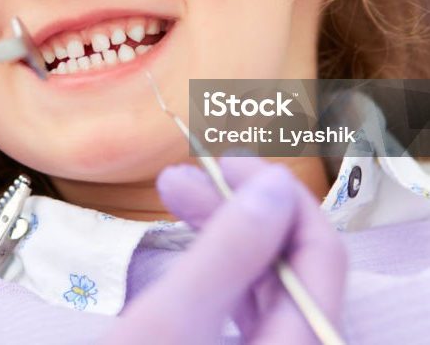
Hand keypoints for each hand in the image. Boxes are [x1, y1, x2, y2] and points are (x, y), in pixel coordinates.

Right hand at [101, 156, 346, 343]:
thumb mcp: (167, 325)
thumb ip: (226, 254)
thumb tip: (274, 184)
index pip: (319, 257)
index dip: (281, 197)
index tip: (229, 161)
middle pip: (288, 263)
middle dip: (239, 207)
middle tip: (186, 172)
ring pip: (262, 276)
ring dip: (223, 226)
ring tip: (173, 188)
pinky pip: (241, 296)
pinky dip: (215, 257)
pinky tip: (189, 236)